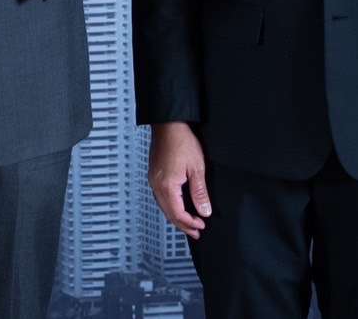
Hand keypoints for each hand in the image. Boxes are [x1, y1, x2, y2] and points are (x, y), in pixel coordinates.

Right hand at [148, 122, 211, 239]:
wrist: (168, 125)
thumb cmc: (182, 142)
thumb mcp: (197, 168)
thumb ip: (200, 192)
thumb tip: (204, 211)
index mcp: (167, 186)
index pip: (178, 214)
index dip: (190, 223)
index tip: (201, 226)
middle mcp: (157, 185)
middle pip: (168, 213)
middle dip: (182, 225)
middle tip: (195, 232)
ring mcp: (153, 180)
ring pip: (163, 206)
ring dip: (176, 217)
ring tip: (188, 223)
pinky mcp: (153, 174)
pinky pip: (160, 197)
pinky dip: (170, 206)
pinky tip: (177, 206)